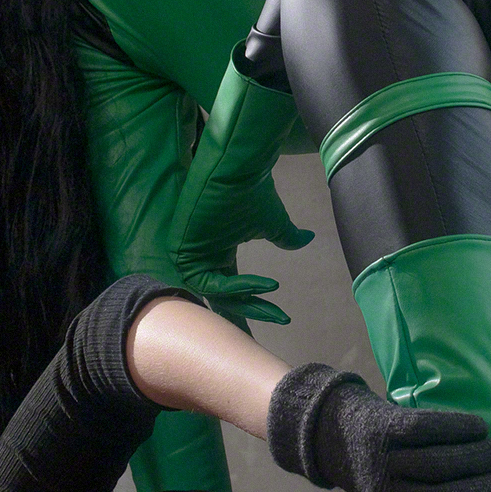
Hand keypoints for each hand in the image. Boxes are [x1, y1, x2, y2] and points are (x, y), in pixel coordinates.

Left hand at [172, 61, 312, 325]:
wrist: (239, 166)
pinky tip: (265, 286)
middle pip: (221, 298)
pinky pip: (209, 282)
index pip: (228, 291)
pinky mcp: (182, 249)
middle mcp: (202, 257)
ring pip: (216, 295)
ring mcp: (190, 254)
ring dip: (247, 303)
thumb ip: (285, 237)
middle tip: (276, 325)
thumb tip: (307, 240)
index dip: (249, 309)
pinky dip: (238, 287)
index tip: (277, 322)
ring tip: (275, 310)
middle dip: (249, 315)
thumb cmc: (252, 190)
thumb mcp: (272, 223)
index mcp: (217, 253)